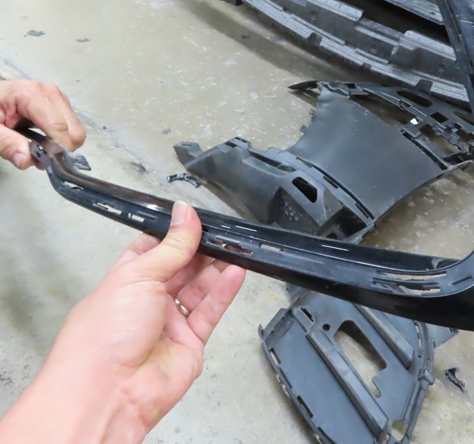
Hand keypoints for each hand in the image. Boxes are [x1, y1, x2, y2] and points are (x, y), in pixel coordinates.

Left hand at [0, 79, 85, 168]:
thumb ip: (6, 143)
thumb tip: (26, 160)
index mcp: (32, 94)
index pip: (57, 126)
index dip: (57, 149)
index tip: (48, 164)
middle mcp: (51, 93)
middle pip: (73, 130)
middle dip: (61, 149)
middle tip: (39, 158)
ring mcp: (59, 97)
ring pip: (76, 131)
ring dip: (61, 146)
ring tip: (38, 149)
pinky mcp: (62, 104)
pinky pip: (72, 128)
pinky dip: (62, 140)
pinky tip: (43, 140)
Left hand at [0, 202, 245, 442]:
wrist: (109, 391)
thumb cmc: (103, 335)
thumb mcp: (138, 275)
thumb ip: (171, 245)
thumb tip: (185, 213)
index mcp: (126, 280)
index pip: (156, 249)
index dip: (176, 233)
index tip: (196, 219)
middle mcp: (148, 301)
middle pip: (183, 267)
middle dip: (202, 249)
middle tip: (224, 232)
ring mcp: (170, 322)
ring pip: (200, 288)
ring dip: (218, 268)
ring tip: (237, 248)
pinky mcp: (190, 342)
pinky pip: (211, 311)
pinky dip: (224, 291)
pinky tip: (236, 272)